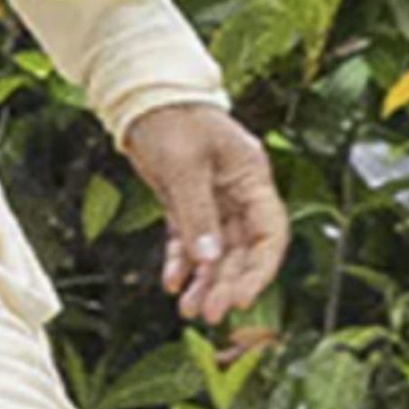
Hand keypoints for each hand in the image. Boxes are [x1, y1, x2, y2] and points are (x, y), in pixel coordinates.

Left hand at [120, 103, 288, 325]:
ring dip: (204, 281)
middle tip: (209, 313)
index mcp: (251, 177)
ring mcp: (213, 199)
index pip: (269, 233)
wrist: (139, 95)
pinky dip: (182, 262)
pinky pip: (190, 241)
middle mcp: (238, 192)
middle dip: (227, 283)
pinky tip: (172, 283)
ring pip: (215, 251)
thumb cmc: (170, 117)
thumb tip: (209, 261)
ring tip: (188, 310)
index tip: (241, 298)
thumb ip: (197, 212)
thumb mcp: (184, 164)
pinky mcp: (187, 202)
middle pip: (242, 250)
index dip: (259, 270)